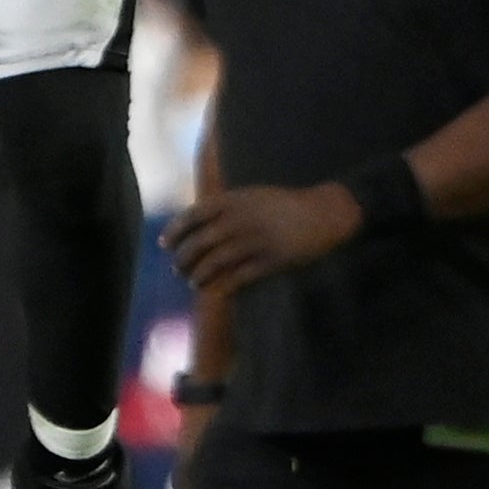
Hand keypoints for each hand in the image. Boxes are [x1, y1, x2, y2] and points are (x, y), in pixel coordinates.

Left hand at [165, 181, 360, 300]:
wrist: (323, 213)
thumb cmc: (284, 206)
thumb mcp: (252, 196)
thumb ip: (226, 207)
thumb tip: (198, 224)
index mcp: (235, 200)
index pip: (194, 214)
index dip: (175, 230)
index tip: (164, 244)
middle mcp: (241, 219)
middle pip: (201, 241)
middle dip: (184, 257)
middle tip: (177, 268)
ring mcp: (256, 240)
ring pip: (216, 261)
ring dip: (199, 274)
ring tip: (193, 282)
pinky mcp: (271, 260)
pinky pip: (239, 277)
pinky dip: (223, 286)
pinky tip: (215, 292)